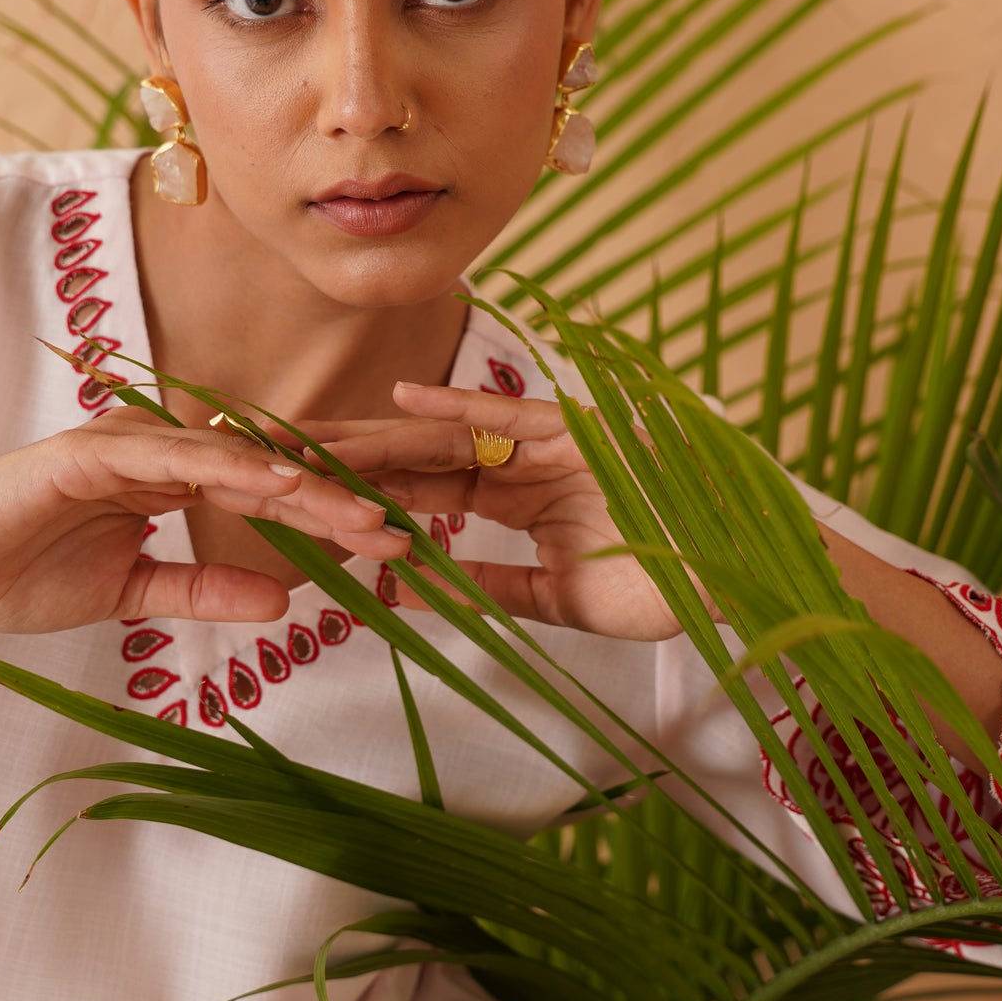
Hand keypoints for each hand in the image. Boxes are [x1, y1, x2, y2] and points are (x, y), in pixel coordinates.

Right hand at [0, 407, 410, 634]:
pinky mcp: (96, 451)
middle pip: (268, 472)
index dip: (331, 516)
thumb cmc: (20, 574)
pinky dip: (234, 468)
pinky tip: (284, 485)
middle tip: (402, 531)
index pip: (269, 495)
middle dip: (337, 500)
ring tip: (364, 514)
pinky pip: (178, 458)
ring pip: (237, 460)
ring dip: (304, 486)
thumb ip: (204, 590)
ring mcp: (130, 445)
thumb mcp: (132, 594)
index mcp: (171, 480)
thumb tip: (285, 599)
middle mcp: (160, 453)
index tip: (390, 547)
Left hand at [307, 383, 698, 641]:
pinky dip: (458, 404)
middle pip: (416, 454)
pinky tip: (398, 399)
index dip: (359, 489)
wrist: (731, 577)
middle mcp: (523, 464)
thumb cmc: (660, 588)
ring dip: (376, 432)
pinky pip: (507, 413)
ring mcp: (547, 443)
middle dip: (344, 453)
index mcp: (518, 500)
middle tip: (271, 449)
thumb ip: (492, 588)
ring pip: (444, 433)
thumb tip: (411, 588)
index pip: (422, 491)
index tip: (294, 491)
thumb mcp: (558, 601)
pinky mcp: (577, 431)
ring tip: (307, 431)